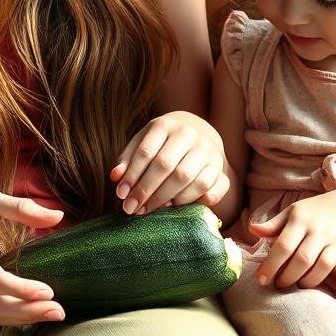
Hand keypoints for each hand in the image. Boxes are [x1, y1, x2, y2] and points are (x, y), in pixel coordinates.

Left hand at [109, 111, 229, 215]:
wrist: (198, 134)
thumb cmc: (162, 143)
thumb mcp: (143, 142)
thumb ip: (128, 159)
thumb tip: (115, 177)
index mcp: (165, 125)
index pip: (146, 152)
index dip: (132, 175)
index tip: (121, 195)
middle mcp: (189, 134)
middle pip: (165, 165)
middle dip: (146, 190)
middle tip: (132, 209)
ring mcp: (207, 150)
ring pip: (187, 178)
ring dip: (166, 198)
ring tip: (149, 209)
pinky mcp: (219, 167)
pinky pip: (208, 187)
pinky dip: (192, 200)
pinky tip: (175, 207)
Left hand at [249, 185, 335, 288]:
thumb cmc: (318, 209)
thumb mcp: (294, 210)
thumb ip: (274, 223)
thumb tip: (252, 230)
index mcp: (297, 217)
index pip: (281, 244)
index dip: (270, 264)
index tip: (261, 278)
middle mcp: (312, 228)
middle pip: (296, 257)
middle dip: (282, 275)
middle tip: (273, 284)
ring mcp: (328, 238)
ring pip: (310, 264)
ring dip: (296, 279)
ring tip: (287, 284)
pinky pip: (326, 267)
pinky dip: (314, 278)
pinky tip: (305, 283)